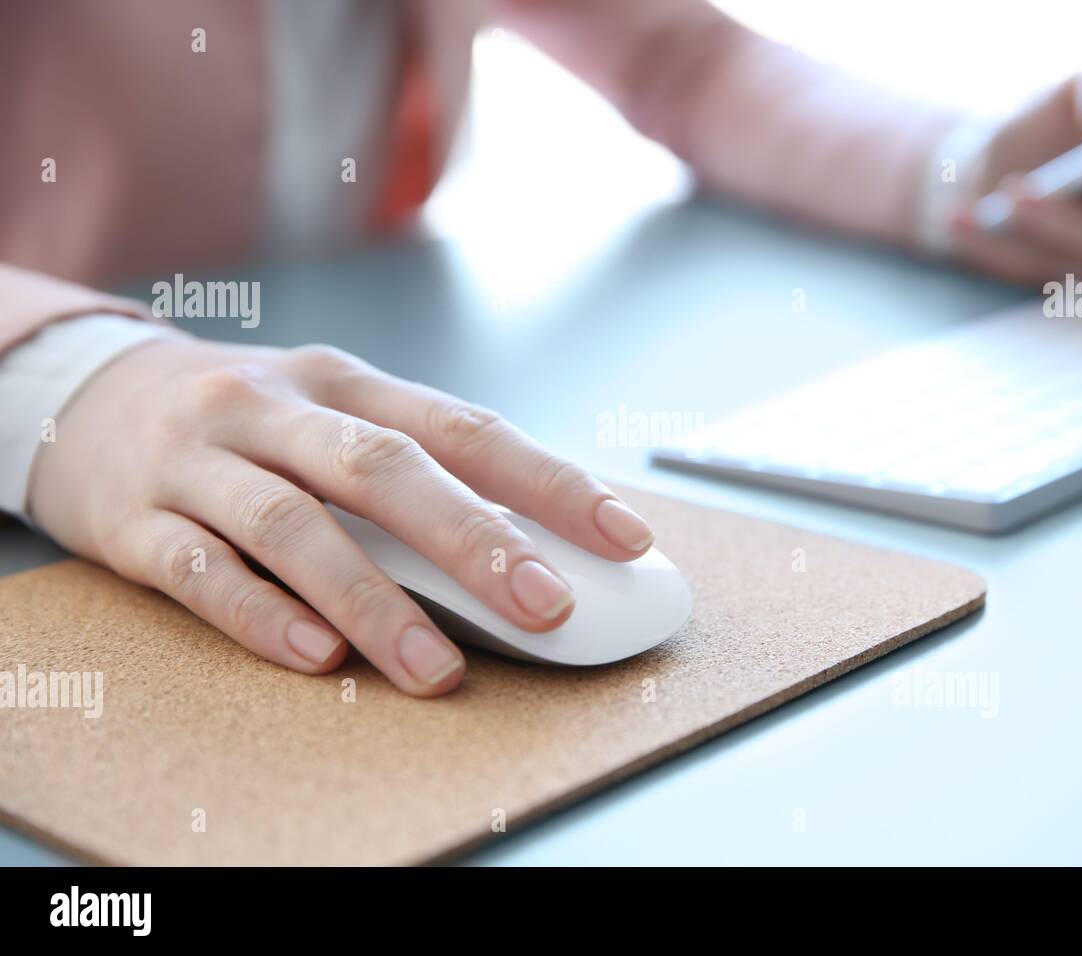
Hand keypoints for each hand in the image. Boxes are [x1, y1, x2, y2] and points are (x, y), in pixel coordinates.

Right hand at [29, 336, 655, 696]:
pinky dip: (261, 613)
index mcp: (345, 383)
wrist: (86, 394)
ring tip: (436, 668)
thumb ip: (413, 470)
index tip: (622, 536)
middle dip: (473, 538)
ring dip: (374, 601)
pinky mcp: (136, 520)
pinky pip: (200, 570)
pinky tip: (318, 656)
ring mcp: (202, 461)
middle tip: (545, 605)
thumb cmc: (247, 422)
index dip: (548, 480)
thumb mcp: (329, 417)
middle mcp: (277, 410)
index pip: (463, 427)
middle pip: (385, 469)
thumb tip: (525, 542)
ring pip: (295, 525)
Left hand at [947, 72, 1081, 285]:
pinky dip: (985, 245)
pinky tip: (957, 218)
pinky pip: (1020, 270)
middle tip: (1024, 191)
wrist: (994, 164)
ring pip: (1069, 262)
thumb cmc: (1048, 125)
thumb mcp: (1071, 91)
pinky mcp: (1055, 283)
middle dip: (1070, 218)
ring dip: (1026, 233)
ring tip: (992, 202)